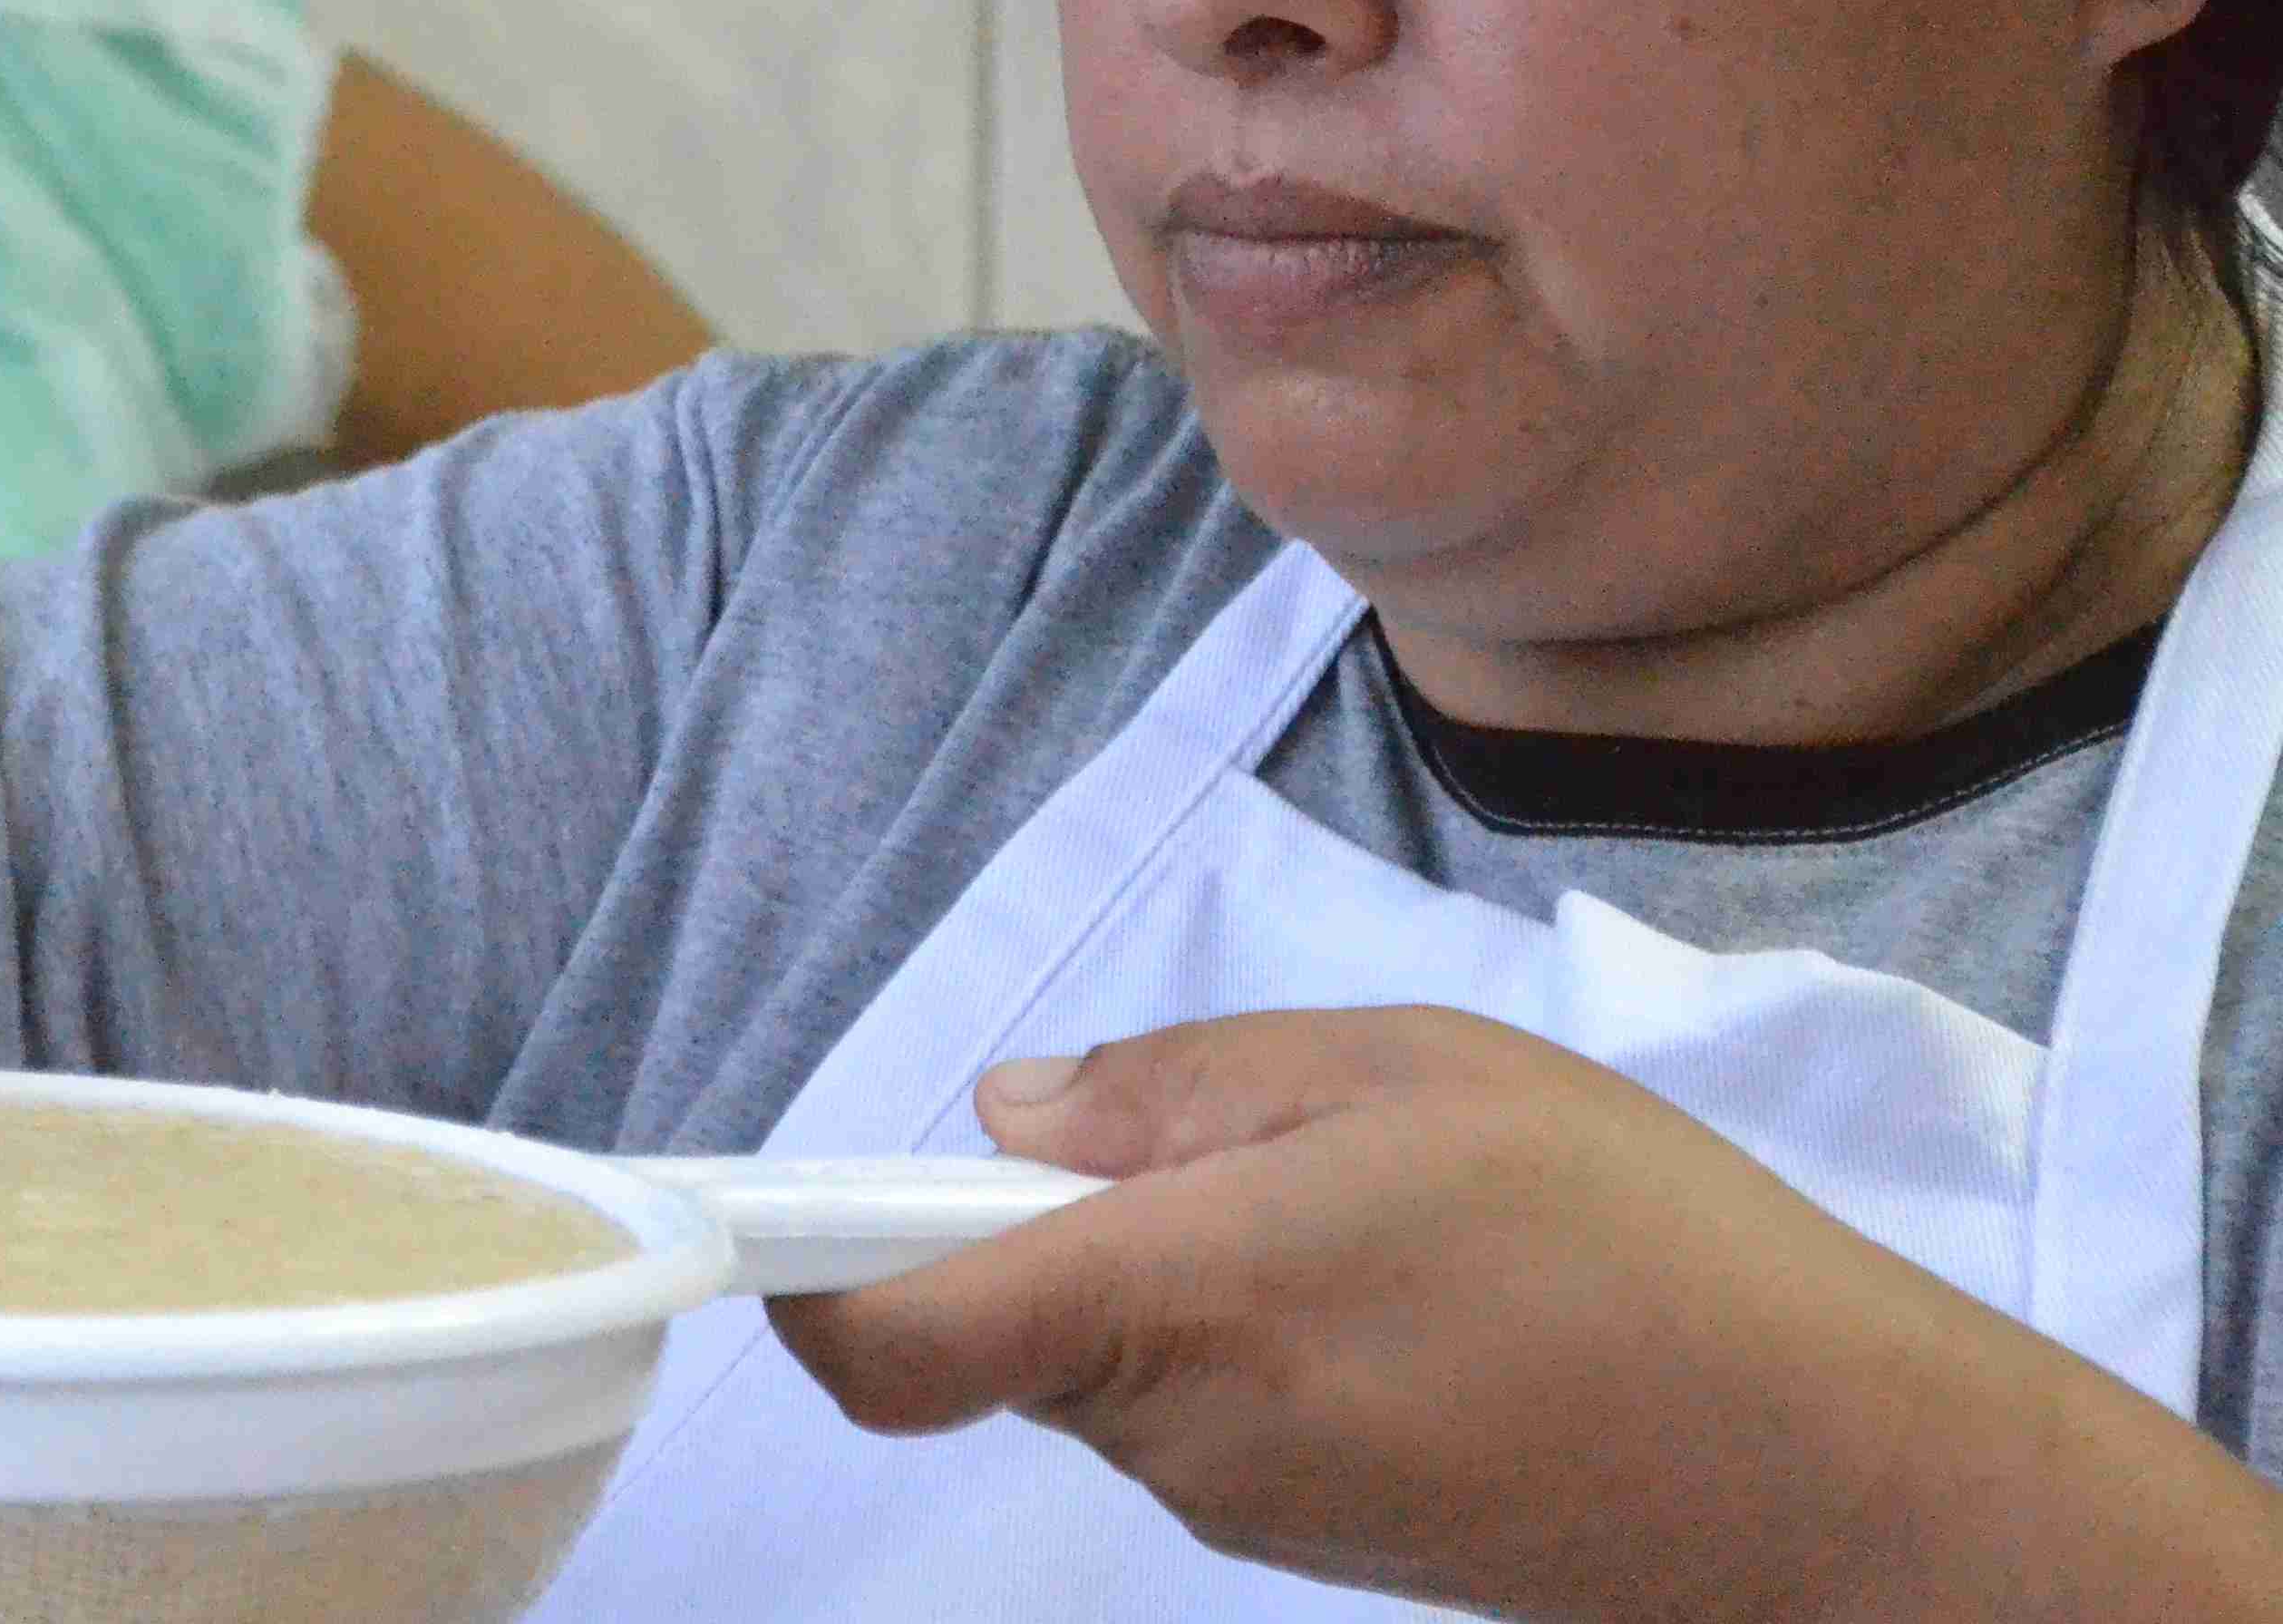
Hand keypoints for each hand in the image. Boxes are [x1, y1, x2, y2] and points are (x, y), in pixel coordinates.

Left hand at [764, 1008, 2245, 1623]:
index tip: (779, 1207)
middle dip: (1039, 1229)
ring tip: (1357, 1197)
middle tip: (1219, 1132)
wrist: (1829, 1466)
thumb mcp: (1402, 1070)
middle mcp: (1174, 1437)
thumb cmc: (1623, 1234)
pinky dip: (1240, 1334)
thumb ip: (1175, 1089)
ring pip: (1107, 1368)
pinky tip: (1402, 1284)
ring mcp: (1247, 1508)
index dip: (802, 1277)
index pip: (887, 1346)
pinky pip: (1204, 1416)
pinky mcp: (1318, 1540)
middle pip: (1001, 1333)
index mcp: (1168, 1305)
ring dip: (1162, 1277)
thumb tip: (1000, 1120)